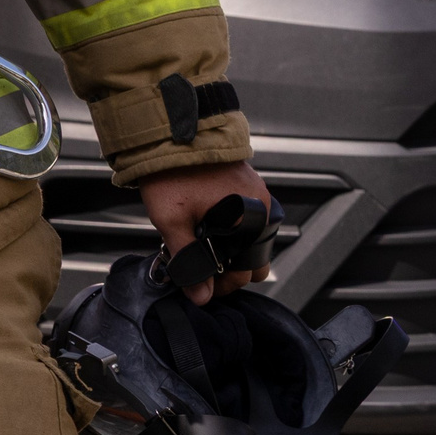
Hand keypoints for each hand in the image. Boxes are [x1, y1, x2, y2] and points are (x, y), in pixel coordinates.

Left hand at [139, 160, 273, 304]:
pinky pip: (248, 220)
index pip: (249, 270)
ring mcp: (258, 194)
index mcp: (252, 217)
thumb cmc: (174, 175)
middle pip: (256, 256)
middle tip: (201, 270)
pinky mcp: (249, 186)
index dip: (223, 284)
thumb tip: (201, 296)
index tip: (202, 287)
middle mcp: (262, 206)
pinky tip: (207, 229)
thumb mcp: (174, 223)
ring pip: (251, 239)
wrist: (172, 138)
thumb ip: (189, 262)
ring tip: (201, 248)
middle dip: (232, 269)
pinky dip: (231, 231)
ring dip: (231, 250)